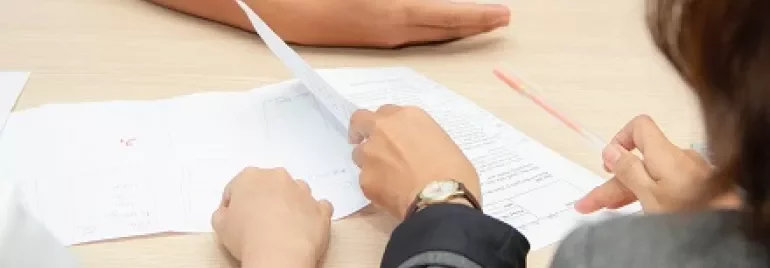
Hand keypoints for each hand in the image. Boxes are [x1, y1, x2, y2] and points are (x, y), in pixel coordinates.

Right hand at [211, 167, 333, 267]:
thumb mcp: (219, 225)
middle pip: (269, 186)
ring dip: (290, 205)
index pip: (238, 187)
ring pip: (296, 193)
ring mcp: (303, 192)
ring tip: (282, 228)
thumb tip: (227, 213)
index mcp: (250, 177)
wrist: (279, 252)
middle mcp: (279, 178)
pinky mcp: (321, 209)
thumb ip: (222, 212)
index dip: (235, 205)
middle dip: (264, 200)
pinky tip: (303, 228)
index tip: (236, 219)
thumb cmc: (247, 236)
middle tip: (258, 223)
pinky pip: (318, 208)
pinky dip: (312, 216)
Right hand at [244, 0, 509, 46]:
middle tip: (501, 19)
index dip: (478, 15)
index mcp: (396, 11)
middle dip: (475, 24)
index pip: (450, 15)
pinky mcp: (372, 38)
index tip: (504, 14)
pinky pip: (414, 35)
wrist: (280, 9)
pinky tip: (439, 25)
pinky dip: (435, 28)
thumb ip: (405, 0)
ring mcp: (383, 38)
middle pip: (445, 30)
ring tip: (478, 22)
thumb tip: (424, 2)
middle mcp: (394, 31)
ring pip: (430, 34)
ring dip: (456, 27)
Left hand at [348, 105, 479, 218]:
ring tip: (386, 177)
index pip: (386, 112)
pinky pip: (366, 179)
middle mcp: (383, 130)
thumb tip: (415, 151)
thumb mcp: (442, 142)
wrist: (441, 199)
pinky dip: (375, 185)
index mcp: (407, 117)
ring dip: (369, 161)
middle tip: (367, 143)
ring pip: (359, 153)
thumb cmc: (454, 171)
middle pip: (360, 121)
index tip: (390, 134)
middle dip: (361, 130)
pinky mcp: (365, 179)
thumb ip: (420, 139)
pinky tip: (391, 195)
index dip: (387, 124)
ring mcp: (370, 154)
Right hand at [575, 115, 739, 213]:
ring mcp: (690, 173)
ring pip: (650, 176)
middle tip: (591, 203)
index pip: (639, 126)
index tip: (607, 162)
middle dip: (612, 180)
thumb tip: (611, 150)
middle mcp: (678, 158)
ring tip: (607, 209)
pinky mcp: (698, 188)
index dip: (620, 139)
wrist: (730, 228)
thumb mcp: (649, 195)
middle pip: (639, 161)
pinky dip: (648, 195)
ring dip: (626, 191)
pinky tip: (638, 208)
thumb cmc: (692, 213)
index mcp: (664, 153)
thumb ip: (628, 170)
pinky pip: (666, 185)